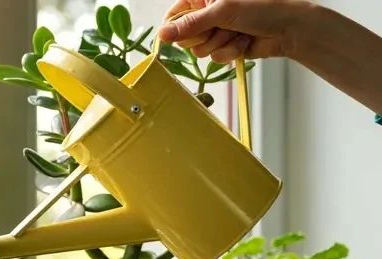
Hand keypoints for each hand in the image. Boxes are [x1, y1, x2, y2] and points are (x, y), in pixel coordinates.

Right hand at [159, 0, 311, 62]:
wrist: (290, 28)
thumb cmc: (264, 7)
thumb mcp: (223, 11)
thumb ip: (190, 24)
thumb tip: (161, 34)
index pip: (174, 15)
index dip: (174, 28)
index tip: (180, 35)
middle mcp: (208, 13)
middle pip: (185, 36)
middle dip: (205, 35)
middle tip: (222, 27)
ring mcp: (216, 31)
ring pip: (200, 49)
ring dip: (220, 43)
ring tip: (238, 32)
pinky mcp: (225, 46)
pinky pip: (214, 58)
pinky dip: (230, 51)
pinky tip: (244, 41)